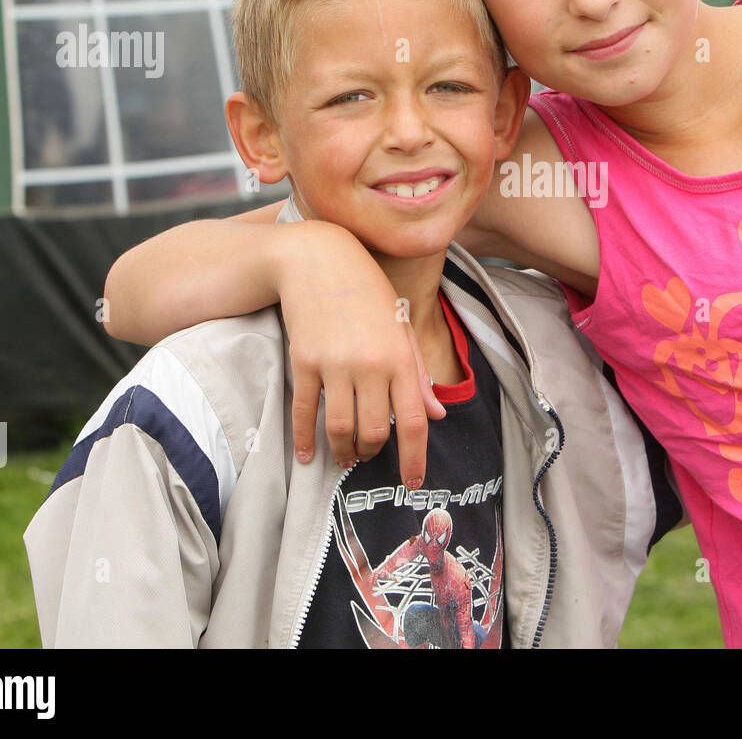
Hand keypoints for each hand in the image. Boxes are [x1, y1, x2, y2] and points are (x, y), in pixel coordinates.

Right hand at [276, 220, 445, 487]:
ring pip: (340, 428)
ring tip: (346, 456)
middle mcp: (370, 364)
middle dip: (373, 452)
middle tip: (369, 455)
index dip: (414, 458)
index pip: (413, 421)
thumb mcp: (401, 328)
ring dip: (343, 450)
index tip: (413, 482)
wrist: (319, 259)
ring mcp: (335, 364)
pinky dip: (306, 439)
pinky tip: (307, 454)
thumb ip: (418, 376)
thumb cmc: (367, 293)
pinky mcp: (304, 361)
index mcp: (401, 357)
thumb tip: (437, 416)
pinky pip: (304, 411)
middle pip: (374, 431)